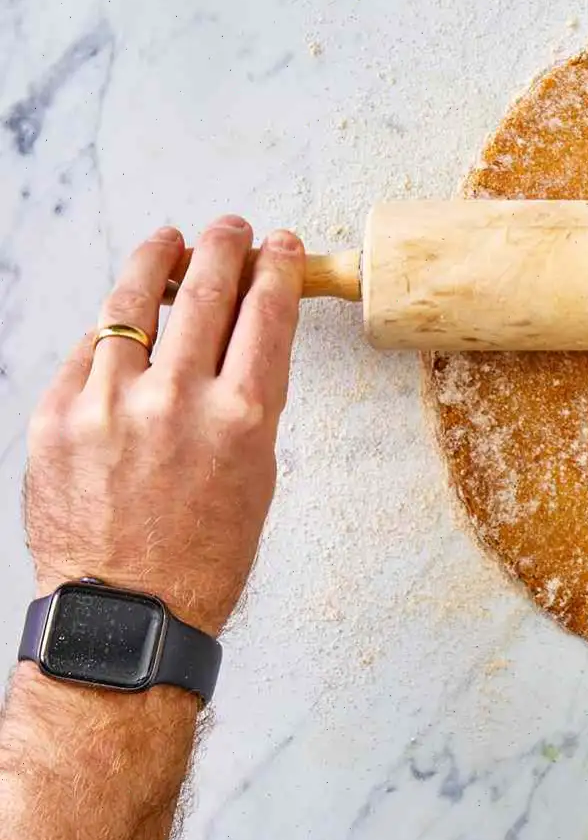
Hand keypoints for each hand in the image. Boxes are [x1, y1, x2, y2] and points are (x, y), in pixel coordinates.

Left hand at [23, 216, 304, 635]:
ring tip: (167, 242)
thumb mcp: (257, 473)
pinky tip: (125, 322)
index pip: (266, 315)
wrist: (128, 611)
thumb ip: (248, 401)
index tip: (279, 245)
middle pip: (204, 291)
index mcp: (242, 419)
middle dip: (223, 247)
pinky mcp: (55, 417)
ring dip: (155, 263)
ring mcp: (109, 404)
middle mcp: (177, 401)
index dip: (277, 268)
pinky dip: (111, 331)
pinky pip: (87, 351)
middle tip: (230, 228)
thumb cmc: (204, 554)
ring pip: (133, 305)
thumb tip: (240, 340)